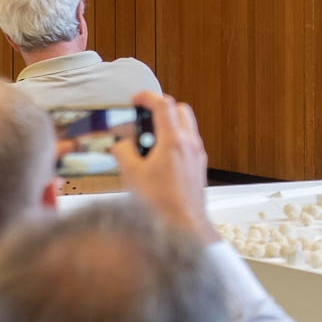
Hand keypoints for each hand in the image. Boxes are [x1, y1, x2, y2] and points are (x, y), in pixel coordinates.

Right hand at [114, 91, 218, 243]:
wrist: (183, 225)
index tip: (136, 98)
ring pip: (187, 126)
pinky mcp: (199, 166)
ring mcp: (198, 154)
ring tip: (149, 141)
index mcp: (174, 141)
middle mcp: (190, 144)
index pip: (163, 104)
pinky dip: (175, 141)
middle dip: (162, 108)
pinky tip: (160, 158)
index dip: (147, 96)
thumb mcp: (131, 175)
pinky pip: (189, 143)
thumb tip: (122, 145)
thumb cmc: (160, 203)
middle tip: (144, 117)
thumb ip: (123, 153)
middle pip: (180, 110)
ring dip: (170, 125)